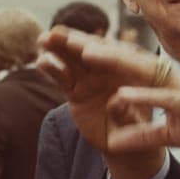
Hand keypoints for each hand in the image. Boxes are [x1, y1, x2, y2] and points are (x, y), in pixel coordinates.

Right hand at [38, 27, 163, 178]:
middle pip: (94, 52)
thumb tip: (116, 102)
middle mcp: (113, 71)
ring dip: (59, 48)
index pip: (121, 60)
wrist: (125, 144)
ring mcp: (93, 79)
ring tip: (43, 39)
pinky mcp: (77, 90)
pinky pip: (64, 78)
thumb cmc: (138, 134)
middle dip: (76, 42)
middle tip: (58, 33)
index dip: (104, 56)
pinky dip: (53, 69)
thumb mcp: (137, 128)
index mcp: (135, 73)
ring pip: (75, 60)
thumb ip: (127, 114)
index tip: (87, 53)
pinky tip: (41, 62)